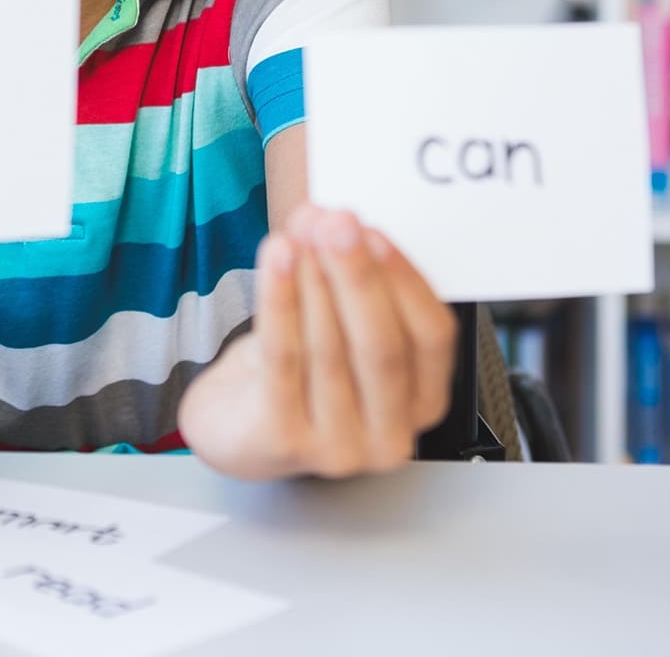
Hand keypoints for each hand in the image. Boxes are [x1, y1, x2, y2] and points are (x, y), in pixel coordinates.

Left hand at [180, 202, 456, 479]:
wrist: (237, 423)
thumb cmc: (302, 369)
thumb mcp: (344, 331)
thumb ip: (358, 287)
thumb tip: (344, 221)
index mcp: (422, 400)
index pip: (431, 339)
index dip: (405, 281)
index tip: (376, 231)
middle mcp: (390, 434)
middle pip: (380, 346)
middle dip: (358, 276)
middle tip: (338, 222)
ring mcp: (338, 447)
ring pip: (328, 350)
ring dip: (314, 279)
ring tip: (302, 231)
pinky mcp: (284, 441)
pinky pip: (281, 359)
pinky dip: (279, 300)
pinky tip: (276, 259)